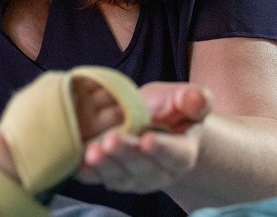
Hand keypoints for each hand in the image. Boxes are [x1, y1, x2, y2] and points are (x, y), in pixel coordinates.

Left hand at [75, 82, 210, 192]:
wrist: (149, 122)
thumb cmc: (168, 109)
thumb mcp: (183, 98)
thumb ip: (193, 98)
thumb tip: (197, 99)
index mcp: (182, 153)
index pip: (174, 155)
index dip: (161, 150)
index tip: (148, 140)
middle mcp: (159, 173)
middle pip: (144, 168)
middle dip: (126, 155)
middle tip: (112, 140)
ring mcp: (134, 179)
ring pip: (121, 176)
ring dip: (106, 165)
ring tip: (93, 152)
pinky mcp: (113, 178)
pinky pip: (100, 178)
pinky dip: (89, 174)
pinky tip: (79, 166)